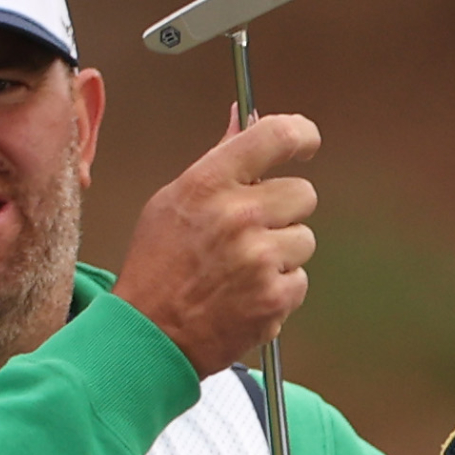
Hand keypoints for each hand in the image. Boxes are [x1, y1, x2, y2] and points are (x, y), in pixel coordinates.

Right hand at [116, 111, 321, 375]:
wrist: (148, 336)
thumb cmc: (156, 268)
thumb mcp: (173, 201)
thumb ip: (218, 161)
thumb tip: (243, 119)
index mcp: (209, 184)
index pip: (277, 136)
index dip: (302, 134)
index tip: (306, 142)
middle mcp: (238, 216)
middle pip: (304, 192)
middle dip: (285, 210)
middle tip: (253, 231)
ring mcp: (259, 259)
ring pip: (304, 240)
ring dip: (281, 254)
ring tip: (241, 270)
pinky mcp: (274, 297)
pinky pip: (300, 281)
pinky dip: (279, 290)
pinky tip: (245, 295)